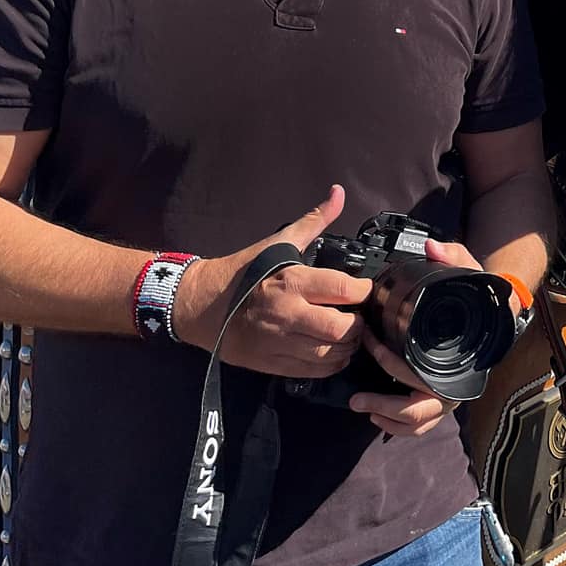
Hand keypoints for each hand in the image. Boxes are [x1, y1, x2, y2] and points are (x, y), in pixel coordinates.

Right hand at [174, 185, 370, 376]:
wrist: (201, 306)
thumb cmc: (243, 273)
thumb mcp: (278, 243)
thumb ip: (314, 221)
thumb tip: (338, 194)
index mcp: (292, 282)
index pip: (343, 289)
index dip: (363, 291)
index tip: (364, 289)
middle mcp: (288, 314)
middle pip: (340, 329)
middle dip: (357, 325)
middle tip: (358, 317)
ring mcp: (279, 343)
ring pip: (330, 355)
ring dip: (347, 347)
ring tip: (348, 335)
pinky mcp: (272, 364)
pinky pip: (313, 371)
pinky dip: (331, 364)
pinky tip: (332, 351)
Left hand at [347, 238, 480, 435]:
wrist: (498, 313)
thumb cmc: (481, 295)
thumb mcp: (469, 270)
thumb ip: (452, 256)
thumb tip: (431, 248)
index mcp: (462, 358)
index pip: (424, 372)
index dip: (394, 363)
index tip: (371, 344)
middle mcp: (457, 383)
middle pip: (420, 409)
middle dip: (385, 405)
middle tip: (357, 397)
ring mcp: (449, 395)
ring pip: (418, 423)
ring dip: (388, 419)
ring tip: (362, 406)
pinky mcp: (439, 400)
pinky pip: (420, 425)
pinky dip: (397, 426)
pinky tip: (377, 416)